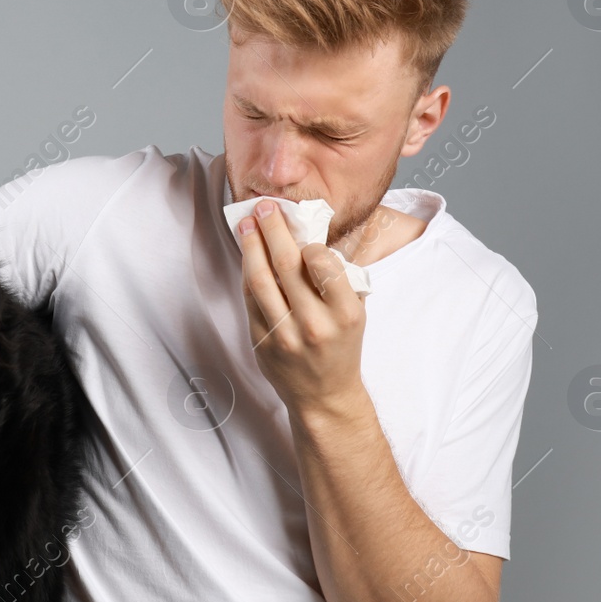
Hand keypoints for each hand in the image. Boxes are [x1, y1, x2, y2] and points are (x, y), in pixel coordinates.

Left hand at [237, 200, 367, 417]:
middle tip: (264, 206)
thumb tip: (309, 231)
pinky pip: (249, 299)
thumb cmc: (341, 345)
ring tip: (246, 223)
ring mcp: (285, 335)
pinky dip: (246, 271)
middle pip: (286, 265)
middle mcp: (315, 324)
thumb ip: (337, 277)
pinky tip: (246, 253)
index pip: (322, 264)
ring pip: (260, 280)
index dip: (308, 241)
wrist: (324, 395)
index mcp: (346, 314)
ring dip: (251, 246)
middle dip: (273, 229)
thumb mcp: (354, 311)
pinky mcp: (261, 342)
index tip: (300, 228)